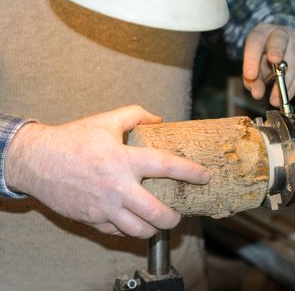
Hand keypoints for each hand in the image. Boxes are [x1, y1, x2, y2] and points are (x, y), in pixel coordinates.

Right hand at [4, 105, 210, 238]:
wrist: (36, 161)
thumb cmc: (72, 139)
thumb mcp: (105, 120)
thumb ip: (135, 115)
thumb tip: (160, 120)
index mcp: (123, 160)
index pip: (166, 166)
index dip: (190, 172)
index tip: (205, 176)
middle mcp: (117, 187)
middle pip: (156, 212)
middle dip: (174, 218)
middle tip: (179, 214)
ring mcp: (104, 207)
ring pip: (138, 230)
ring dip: (154, 229)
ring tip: (159, 222)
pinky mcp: (92, 219)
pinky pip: (117, 232)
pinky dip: (130, 230)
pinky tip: (135, 223)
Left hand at [243, 23, 294, 106]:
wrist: (287, 46)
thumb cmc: (265, 57)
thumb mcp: (255, 66)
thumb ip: (252, 79)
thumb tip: (257, 93)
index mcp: (262, 33)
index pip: (255, 42)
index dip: (252, 58)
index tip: (250, 75)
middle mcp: (281, 33)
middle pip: (279, 40)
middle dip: (276, 51)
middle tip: (273, 62)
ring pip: (294, 58)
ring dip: (284, 81)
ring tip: (275, 100)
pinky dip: (294, 85)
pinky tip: (286, 96)